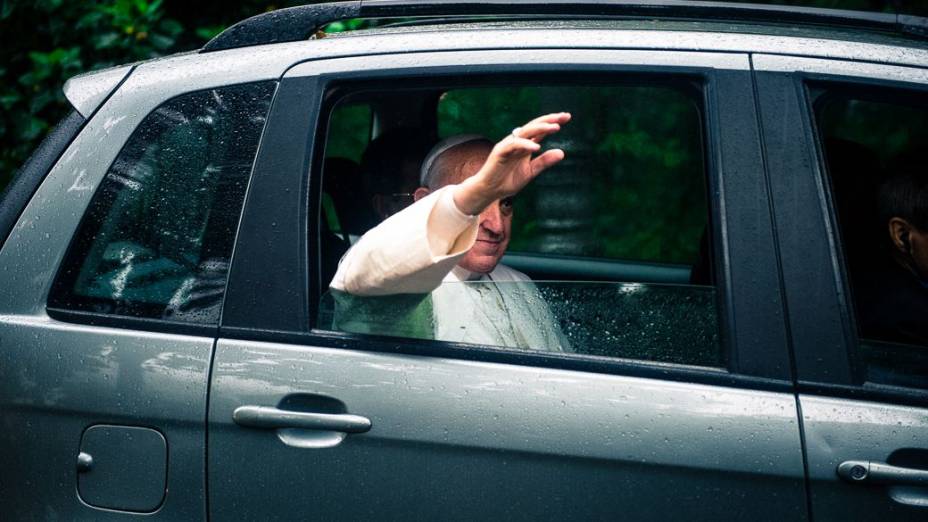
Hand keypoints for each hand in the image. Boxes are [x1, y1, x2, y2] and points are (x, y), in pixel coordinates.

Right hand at [454, 112, 570, 214]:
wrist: (489, 191)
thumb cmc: (507, 180)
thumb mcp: (531, 172)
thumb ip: (544, 162)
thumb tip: (562, 152)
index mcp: (525, 145)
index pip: (540, 130)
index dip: (552, 123)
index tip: (567, 117)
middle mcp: (517, 141)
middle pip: (534, 126)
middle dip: (549, 120)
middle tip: (564, 117)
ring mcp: (508, 145)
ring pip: (525, 131)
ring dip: (540, 128)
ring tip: (555, 128)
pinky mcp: (500, 151)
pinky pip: (514, 144)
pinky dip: (525, 144)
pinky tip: (537, 146)